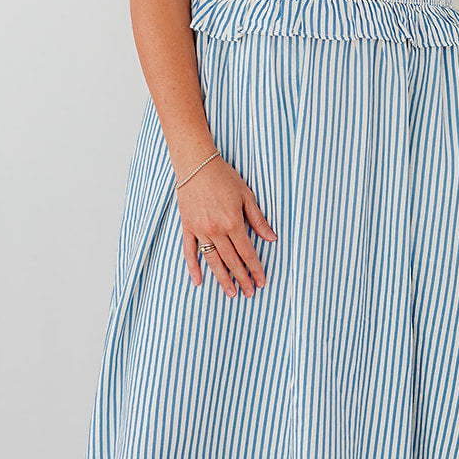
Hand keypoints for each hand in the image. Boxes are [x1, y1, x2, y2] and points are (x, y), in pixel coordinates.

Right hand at [176, 156, 277, 296]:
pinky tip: (198, 281)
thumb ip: (258, 219)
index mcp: (233, 222)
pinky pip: (189, 251)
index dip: (255, 269)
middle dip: (242, 279)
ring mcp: (199, 230)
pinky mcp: (187, 227)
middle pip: (231, 261)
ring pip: (212, 260)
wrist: (196, 164)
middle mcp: (216, 230)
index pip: (247, 253)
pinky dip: (193, 267)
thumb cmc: (224, 177)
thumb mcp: (247, 196)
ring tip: (231, 293)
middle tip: (249, 294)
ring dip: (222, 279)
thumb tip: (271, 238)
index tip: (261, 282)